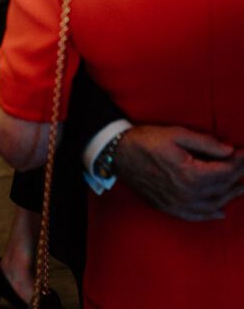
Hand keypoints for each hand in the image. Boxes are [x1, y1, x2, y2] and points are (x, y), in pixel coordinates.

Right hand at [115, 125, 243, 220]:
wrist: (118, 154)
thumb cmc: (146, 140)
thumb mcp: (176, 134)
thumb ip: (205, 143)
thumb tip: (230, 149)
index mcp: (189, 174)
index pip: (224, 171)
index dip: (238, 161)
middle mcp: (186, 194)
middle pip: (221, 188)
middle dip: (237, 176)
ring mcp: (178, 204)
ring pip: (213, 204)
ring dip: (229, 196)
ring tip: (241, 187)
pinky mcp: (169, 208)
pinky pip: (196, 216)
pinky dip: (210, 214)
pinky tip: (220, 211)